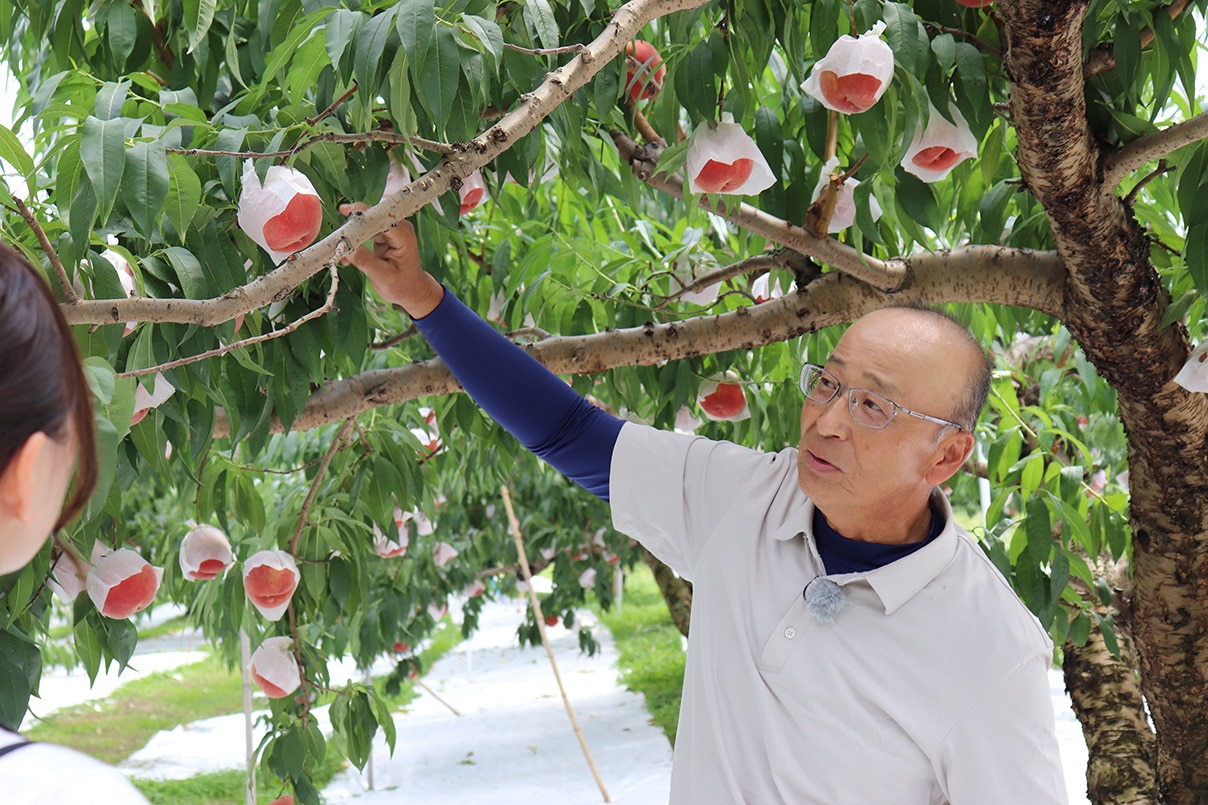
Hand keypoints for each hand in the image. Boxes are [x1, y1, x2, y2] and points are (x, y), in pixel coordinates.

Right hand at [339, 203, 443, 317]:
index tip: (344, 212)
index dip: (362, 213)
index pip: (381, 217)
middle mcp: (399, 228)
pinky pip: (364, 230)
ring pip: (365, 222)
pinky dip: (354, 240)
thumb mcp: (384, 277)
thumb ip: (366, 262)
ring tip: (342, 251)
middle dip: (352, 226)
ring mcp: (391, 229)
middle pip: (371, 216)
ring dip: (351, 234)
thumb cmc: (403, 286)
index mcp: (403, 236)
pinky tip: (348, 255)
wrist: (411, 290)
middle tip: (338, 241)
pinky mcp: (383, 233)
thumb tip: (348, 249)